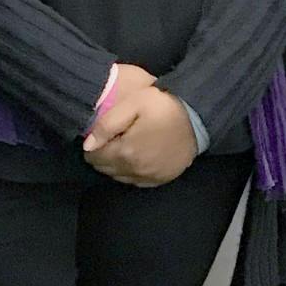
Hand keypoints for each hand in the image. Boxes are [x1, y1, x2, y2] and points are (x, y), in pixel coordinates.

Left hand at [82, 84, 196, 186]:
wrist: (198, 117)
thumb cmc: (163, 106)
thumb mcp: (133, 104)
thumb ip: (107, 124)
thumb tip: (87, 145)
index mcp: (126, 152)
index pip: (94, 157)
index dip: (92, 145)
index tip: (98, 134)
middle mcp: (136, 171)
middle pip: (105, 169)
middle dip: (101, 155)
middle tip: (109, 138)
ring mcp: (150, 178)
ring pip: (119, 177)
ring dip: (115, 164)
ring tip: (121, 145)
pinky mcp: (162, 179)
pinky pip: (136, 182)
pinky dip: (130, 172)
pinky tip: (135, 157)